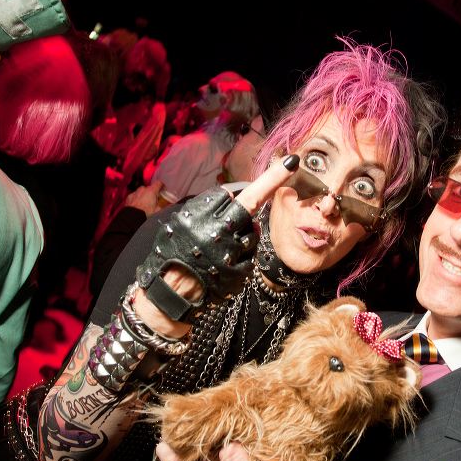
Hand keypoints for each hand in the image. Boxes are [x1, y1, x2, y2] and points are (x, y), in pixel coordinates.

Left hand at [124, 180, 164, 214]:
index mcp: (151, 191)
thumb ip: (163, 205)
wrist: (133, 217)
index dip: (162, 186)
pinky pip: (135, 195)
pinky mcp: (130, 196)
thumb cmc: (145, 213)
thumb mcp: (157, 210)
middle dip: (152, 193)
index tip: (163, 189)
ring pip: (142, 191)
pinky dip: (137, 198)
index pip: (159, 183)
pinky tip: (139, 205)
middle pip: (150, 188)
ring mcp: (135, 192)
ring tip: (146, 204)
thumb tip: (166, 205)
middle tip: (154, 200)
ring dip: (144, 195)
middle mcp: (143, 189)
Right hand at [135, 155, 300, 321]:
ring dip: (244, 236)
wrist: (170, 295)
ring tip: (222, 250)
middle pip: (249, 205)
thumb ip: (203, 210)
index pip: (226, 194)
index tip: (274, 170)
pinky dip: (242, 258)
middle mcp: (213, 233)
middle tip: (290, 164)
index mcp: (195, 218)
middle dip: (271, 182)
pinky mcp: (238, 274)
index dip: (238, 192)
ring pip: (252, 234)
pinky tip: (225, 266)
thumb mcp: (178, 225)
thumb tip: (235, 199)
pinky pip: (250, 258)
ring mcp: (228, 254)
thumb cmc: (172, 256)